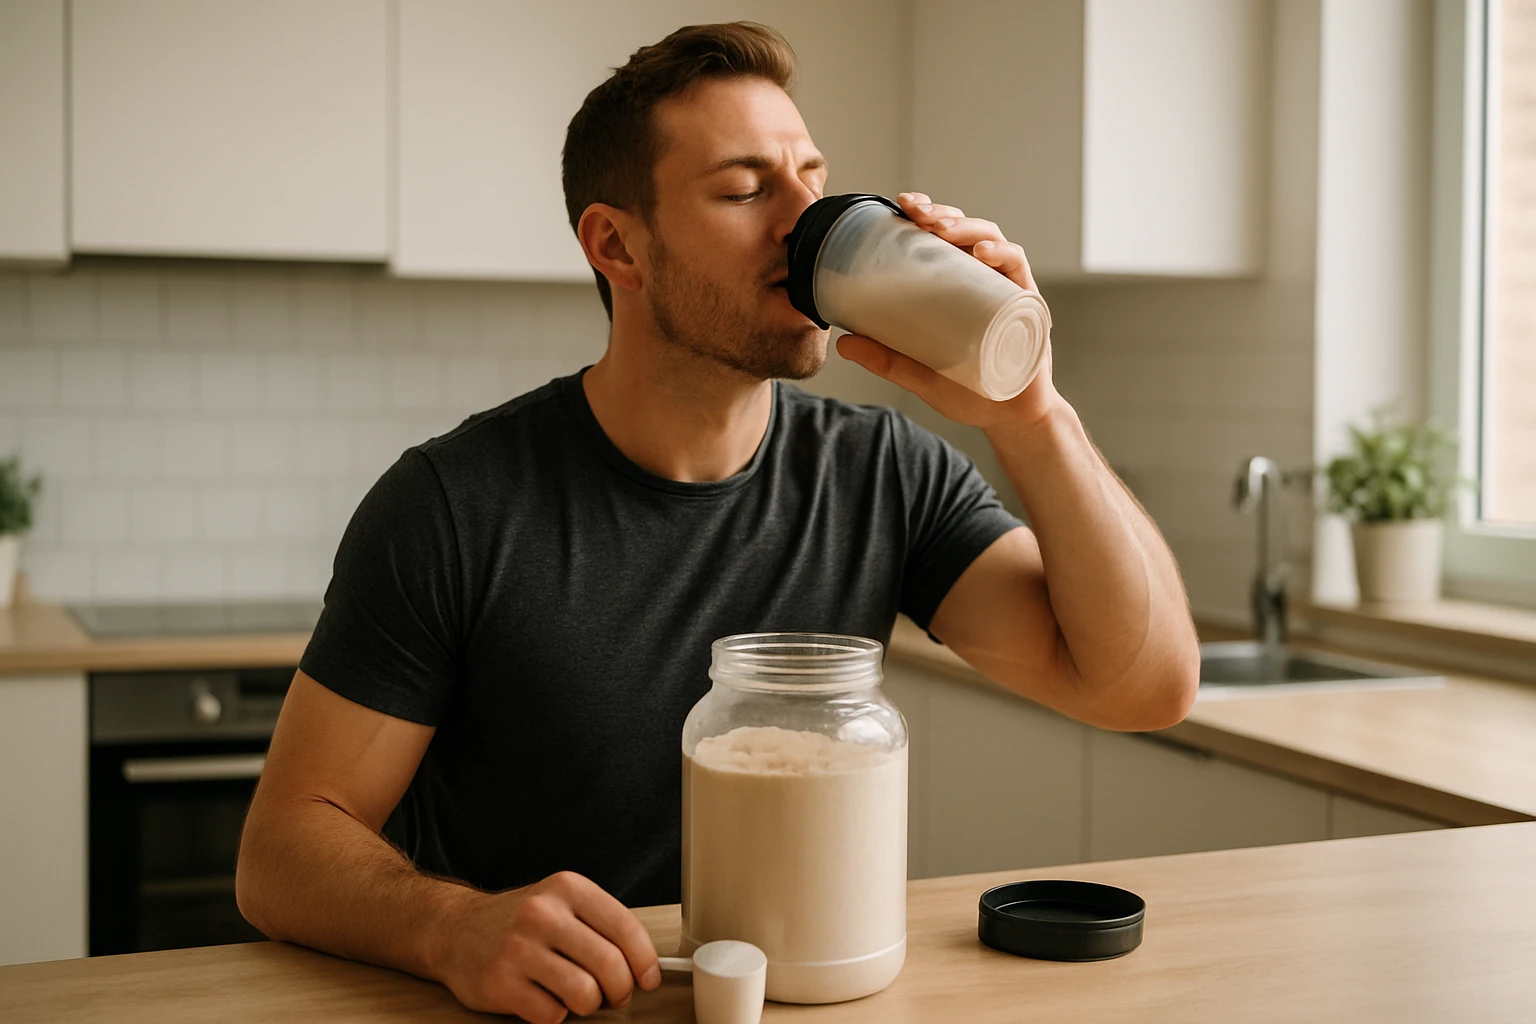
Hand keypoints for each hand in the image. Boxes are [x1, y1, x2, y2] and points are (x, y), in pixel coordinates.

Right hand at [434, 871, 660, 1022]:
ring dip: (589, 1004)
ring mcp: (518, 948)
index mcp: (566, 888)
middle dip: (621, 990)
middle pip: (609, 964)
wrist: (455, 929)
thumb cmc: (520, 922)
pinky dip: (555, 1014)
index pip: (624, 926)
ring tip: (577, 995)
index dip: (645, 960)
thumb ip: (601, 926)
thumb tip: (644, 967)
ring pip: (584, 993)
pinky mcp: (499, 982)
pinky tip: (544, 997)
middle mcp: (542, 913)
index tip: (649, 979)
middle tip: (615, 995)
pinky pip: (552, 1014)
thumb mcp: (561, 903)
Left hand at [836, 191, 1066, 430]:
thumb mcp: (919, 375)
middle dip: (941, 213)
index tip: (900, 205)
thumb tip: (842, 344)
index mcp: (958, 285)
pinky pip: (1018, 267)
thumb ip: (886, 359)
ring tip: (941, 228)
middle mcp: (983, 279)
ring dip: (966, 226)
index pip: (942, 239)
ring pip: (991, 239)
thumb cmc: (969, 390)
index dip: (925, 214)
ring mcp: (1006, 288)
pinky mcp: (1027, 302)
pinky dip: (1001, 254)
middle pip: (964, 231)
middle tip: (916, 212)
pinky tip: (981, 253)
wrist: (1009, 418)